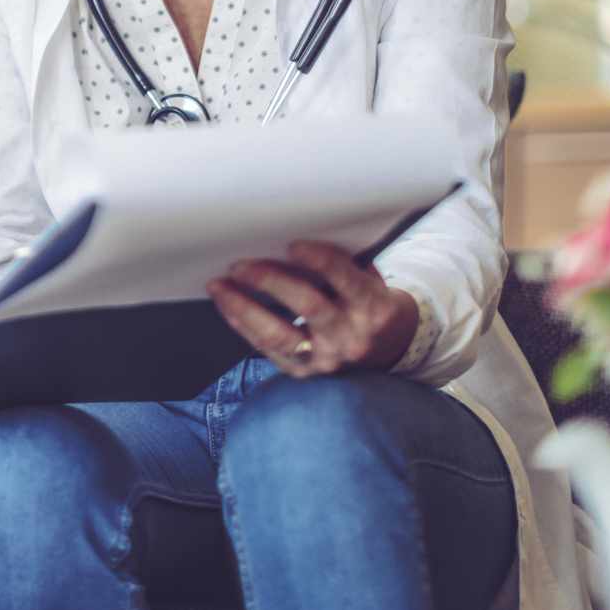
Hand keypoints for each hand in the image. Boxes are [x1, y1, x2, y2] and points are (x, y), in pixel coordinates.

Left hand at [207, 241, 418, 377]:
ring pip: (280, 335)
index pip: (345, 280)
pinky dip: (244, 326)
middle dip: (270, 282)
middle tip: (240, 265)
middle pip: (308, 306)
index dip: (319, 260)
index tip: (292, 244)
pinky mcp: (306, 372)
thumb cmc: (371, 301)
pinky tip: (228, 306)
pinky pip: (269, 350)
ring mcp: (328, 359)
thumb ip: (340, 263)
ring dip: (244, 308)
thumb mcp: (368, 279)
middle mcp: (351, 336)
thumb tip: (292, 237)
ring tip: (219, 286)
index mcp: (373, 307)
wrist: (390, 348)